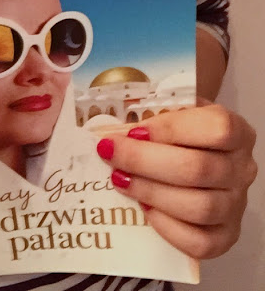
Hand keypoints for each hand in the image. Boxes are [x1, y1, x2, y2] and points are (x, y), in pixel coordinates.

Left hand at [96, 104, 257, 258]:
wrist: (195, 155)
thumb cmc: (180, 131)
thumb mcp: (171, 110)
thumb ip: (150, 115)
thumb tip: (114, 131)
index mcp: (236, 131)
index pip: (215, 128)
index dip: (169, 129)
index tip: (131, 131)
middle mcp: (242, 168)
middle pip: (198, 169)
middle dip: (144, 161)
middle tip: (110, 153)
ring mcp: (236, 205)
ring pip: (199, 207)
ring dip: (150, 192)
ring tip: (120, 179)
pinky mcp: (226, 235)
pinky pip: (199, 242)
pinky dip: (166, 226)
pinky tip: (143, 208)